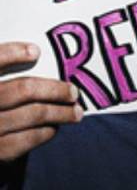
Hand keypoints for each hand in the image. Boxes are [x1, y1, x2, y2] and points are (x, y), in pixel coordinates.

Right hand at [0, 43, 81, 161]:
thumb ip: (6, 77)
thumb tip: (38, 58)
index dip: (12, 53)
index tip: (35, 51)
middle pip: (23, 89)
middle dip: (55, 90)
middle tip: (73, 92)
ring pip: (33, 114)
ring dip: (61, 112)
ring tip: (76, 113)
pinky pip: (29, 138)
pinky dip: (47, 131)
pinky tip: (54, 128)